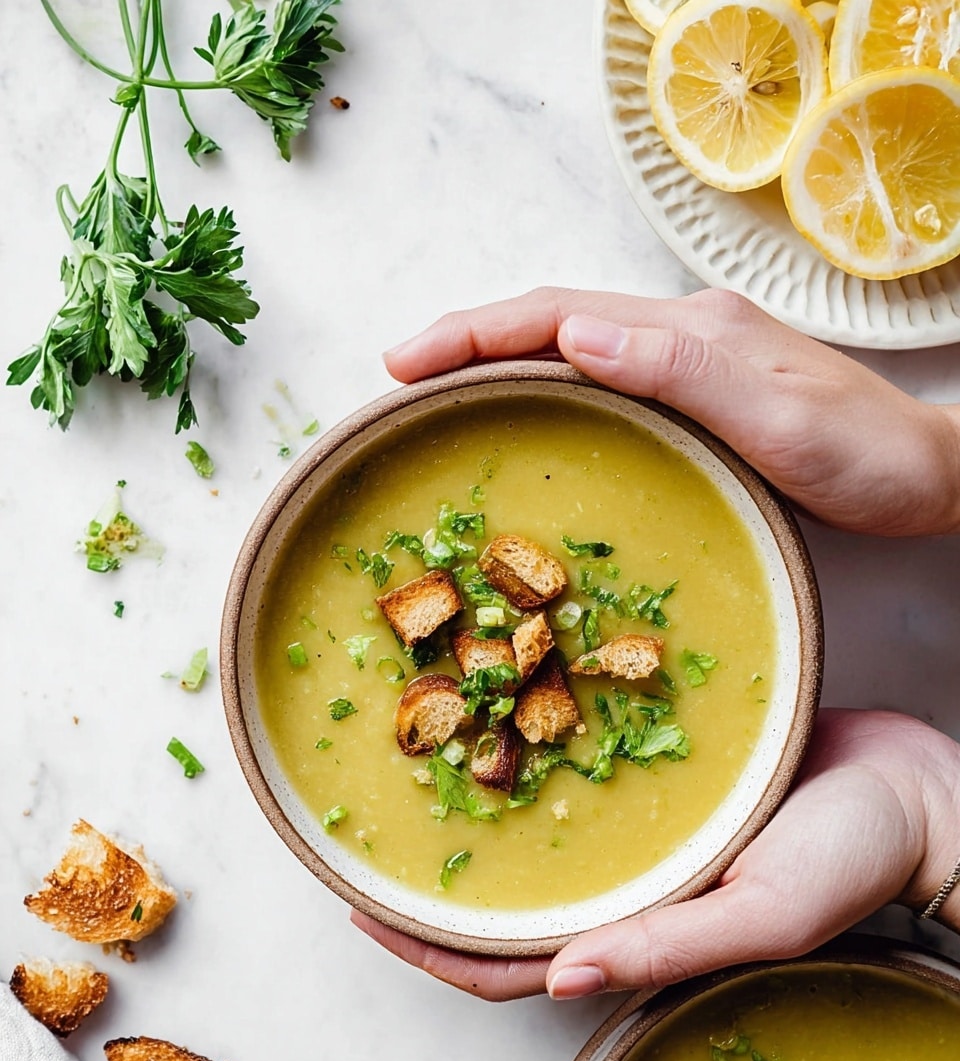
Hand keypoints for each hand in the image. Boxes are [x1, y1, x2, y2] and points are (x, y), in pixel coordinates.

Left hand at [351, 708, 959, 1000]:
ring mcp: (637, 835)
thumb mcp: (765, 913)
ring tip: (412, 773)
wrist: (914, 786)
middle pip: (501, 902)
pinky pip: (575, 777)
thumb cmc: (852, 858)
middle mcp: (623, 888)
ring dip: (470, 817)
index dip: (429, 948)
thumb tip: (557, 981)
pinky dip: (529, 759)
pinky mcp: (659, 780)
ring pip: (531, 840)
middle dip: (428, 885)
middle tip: (361, 839)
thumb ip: (667, 945)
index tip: (358, 908)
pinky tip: (498, 719)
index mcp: (636, 934)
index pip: (507, 965)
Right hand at [383, 288, 959, 537]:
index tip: (404, 363)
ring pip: (567, 348)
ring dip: (495, 364)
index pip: (558, 313)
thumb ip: (686, 372)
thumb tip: (578, 332)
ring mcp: (684, 363)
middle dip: (466, 343)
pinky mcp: (691, 397)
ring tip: (432, 397)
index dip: (475, 333)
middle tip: (395, 381)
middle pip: (549, 320)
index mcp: (690, 329)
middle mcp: (679, 333)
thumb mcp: (783, 418)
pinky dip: (540, 391)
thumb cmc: (866, 456)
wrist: (929, 475)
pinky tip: (518, 421)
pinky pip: (596, 382)